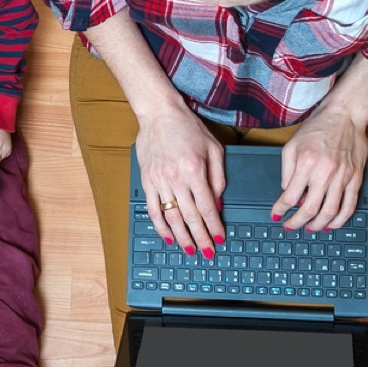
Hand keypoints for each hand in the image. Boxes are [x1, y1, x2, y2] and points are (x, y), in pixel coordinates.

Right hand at [136, 104, 225, 257]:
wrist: (159, 113)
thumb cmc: (188, 128)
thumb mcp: (214, 149)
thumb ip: (218, 178)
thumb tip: (217, 204)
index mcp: (194, 171)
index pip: (207, 207)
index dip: (214, 226)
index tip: (220, 239)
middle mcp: (176, 178)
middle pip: (190, 217)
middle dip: (201, 238)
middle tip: (208, 252)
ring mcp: (159, 181)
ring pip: (171, 217)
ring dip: (182, 236)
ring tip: (190, 249)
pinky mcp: (147, 180)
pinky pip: (153, 209)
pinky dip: (160, 226)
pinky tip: (168, 236)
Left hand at [271, 104, 367, 231]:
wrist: (345, 115)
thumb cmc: (317, 128)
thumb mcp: (292, 146)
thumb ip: (287, 171)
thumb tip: (286, 192)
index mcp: (306, 163)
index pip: (290, 196)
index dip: (281, 210)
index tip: (277, 215)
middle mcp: (325, 172)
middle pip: (310, 209)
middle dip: (297, 222)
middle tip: (291, 226)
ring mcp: (343, 177)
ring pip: (330, 212)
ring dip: (318, 225)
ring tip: (309, 228)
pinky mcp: (356, 178)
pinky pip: (350, 206)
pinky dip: (340, 220)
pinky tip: (331, 224)